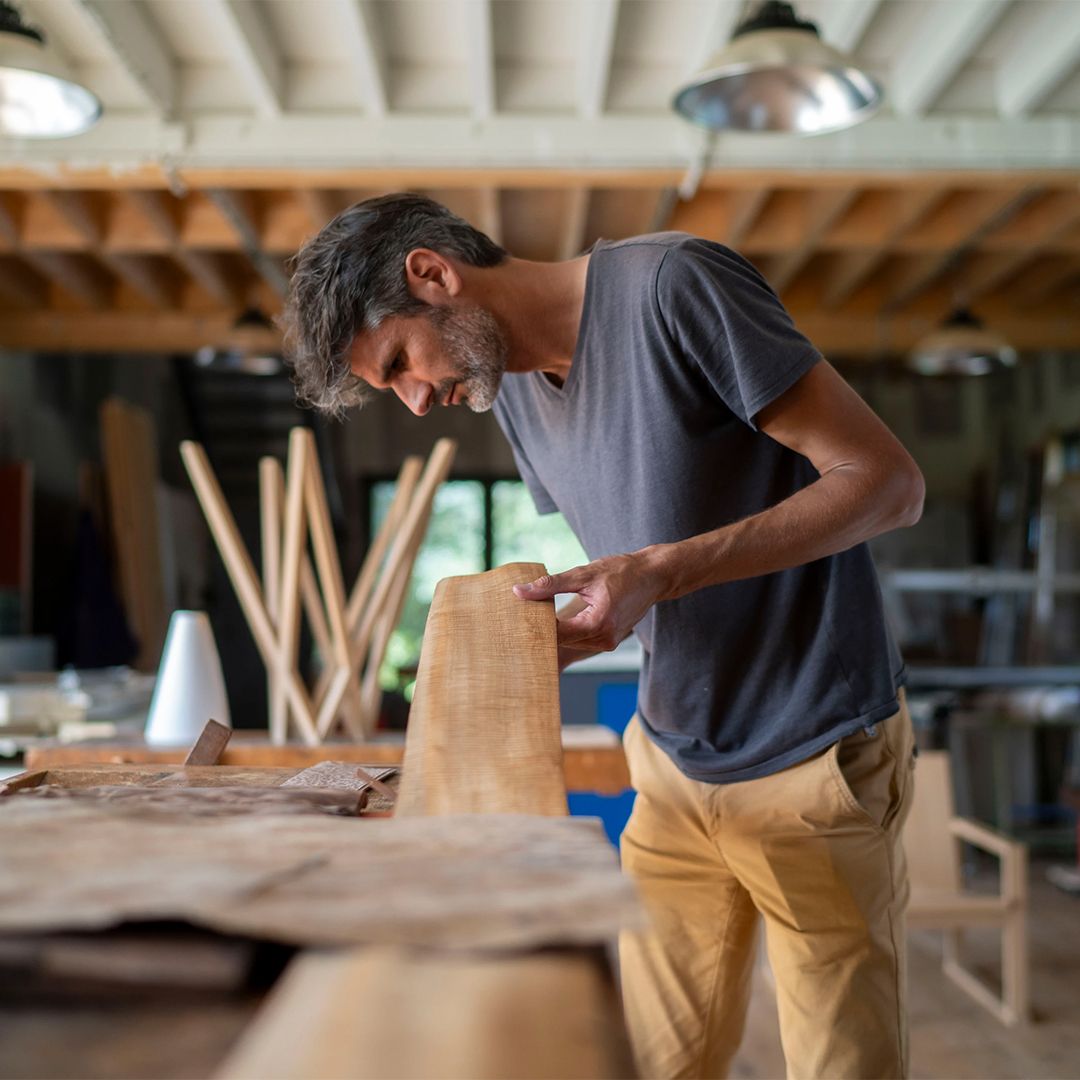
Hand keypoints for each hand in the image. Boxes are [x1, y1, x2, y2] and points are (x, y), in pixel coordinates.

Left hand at [512, 548, 671, 652]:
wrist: (652, 576)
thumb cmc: (621, 571)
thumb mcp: (583, 574)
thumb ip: (550, 585)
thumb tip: (520, 592)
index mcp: (598, 623)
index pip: (557, 632)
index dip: (536, 625)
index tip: (518, 615)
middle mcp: (604, 638)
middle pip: (562, 640)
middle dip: (544, 627)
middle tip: (522, 614)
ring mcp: (608, 643)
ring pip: (571, 641)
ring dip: (557, 629)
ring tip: (538, 613)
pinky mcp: (609, 641)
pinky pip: (581, 639)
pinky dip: (570, 629)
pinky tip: (558, 617)